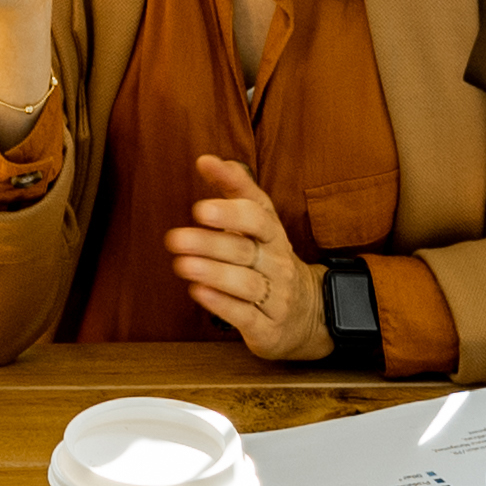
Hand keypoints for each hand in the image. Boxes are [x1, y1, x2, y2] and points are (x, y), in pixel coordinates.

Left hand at [169, 155, 332, 364]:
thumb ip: (234, 190)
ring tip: (182, 265)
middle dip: (209, 243)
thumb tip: (206, 159)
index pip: (258, 216)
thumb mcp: (259, 223)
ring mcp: (275, 295)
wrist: (310, 312)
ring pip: (245, 282)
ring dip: (212, 272)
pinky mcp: (267, 326)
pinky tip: (198, 292)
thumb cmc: (269, 259)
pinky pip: (245, 315)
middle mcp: (277, 262)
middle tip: (175, 238)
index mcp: (272, 234)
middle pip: (245, 249)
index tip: (200, 207)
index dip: (231, 210)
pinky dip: (221, 304)